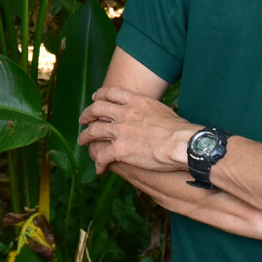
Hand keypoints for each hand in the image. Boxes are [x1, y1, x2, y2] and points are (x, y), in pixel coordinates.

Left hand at [78, 85, 194, 174]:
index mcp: (135, 101)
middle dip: (87, 114)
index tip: (94, 99)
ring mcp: (119, 131)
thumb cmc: (178, 129)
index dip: (99, 96)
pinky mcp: (118, 149)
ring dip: (85, 137)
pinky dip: (98, 162)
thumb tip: (153, 115)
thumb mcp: (162, 109)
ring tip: (82, 141)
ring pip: (93, 131)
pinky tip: (99, 168)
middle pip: (96, 109)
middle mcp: (123, 113)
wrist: (179, 143)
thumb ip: (149, 109)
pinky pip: (102, 155)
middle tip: (83, 120)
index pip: (110, 93)